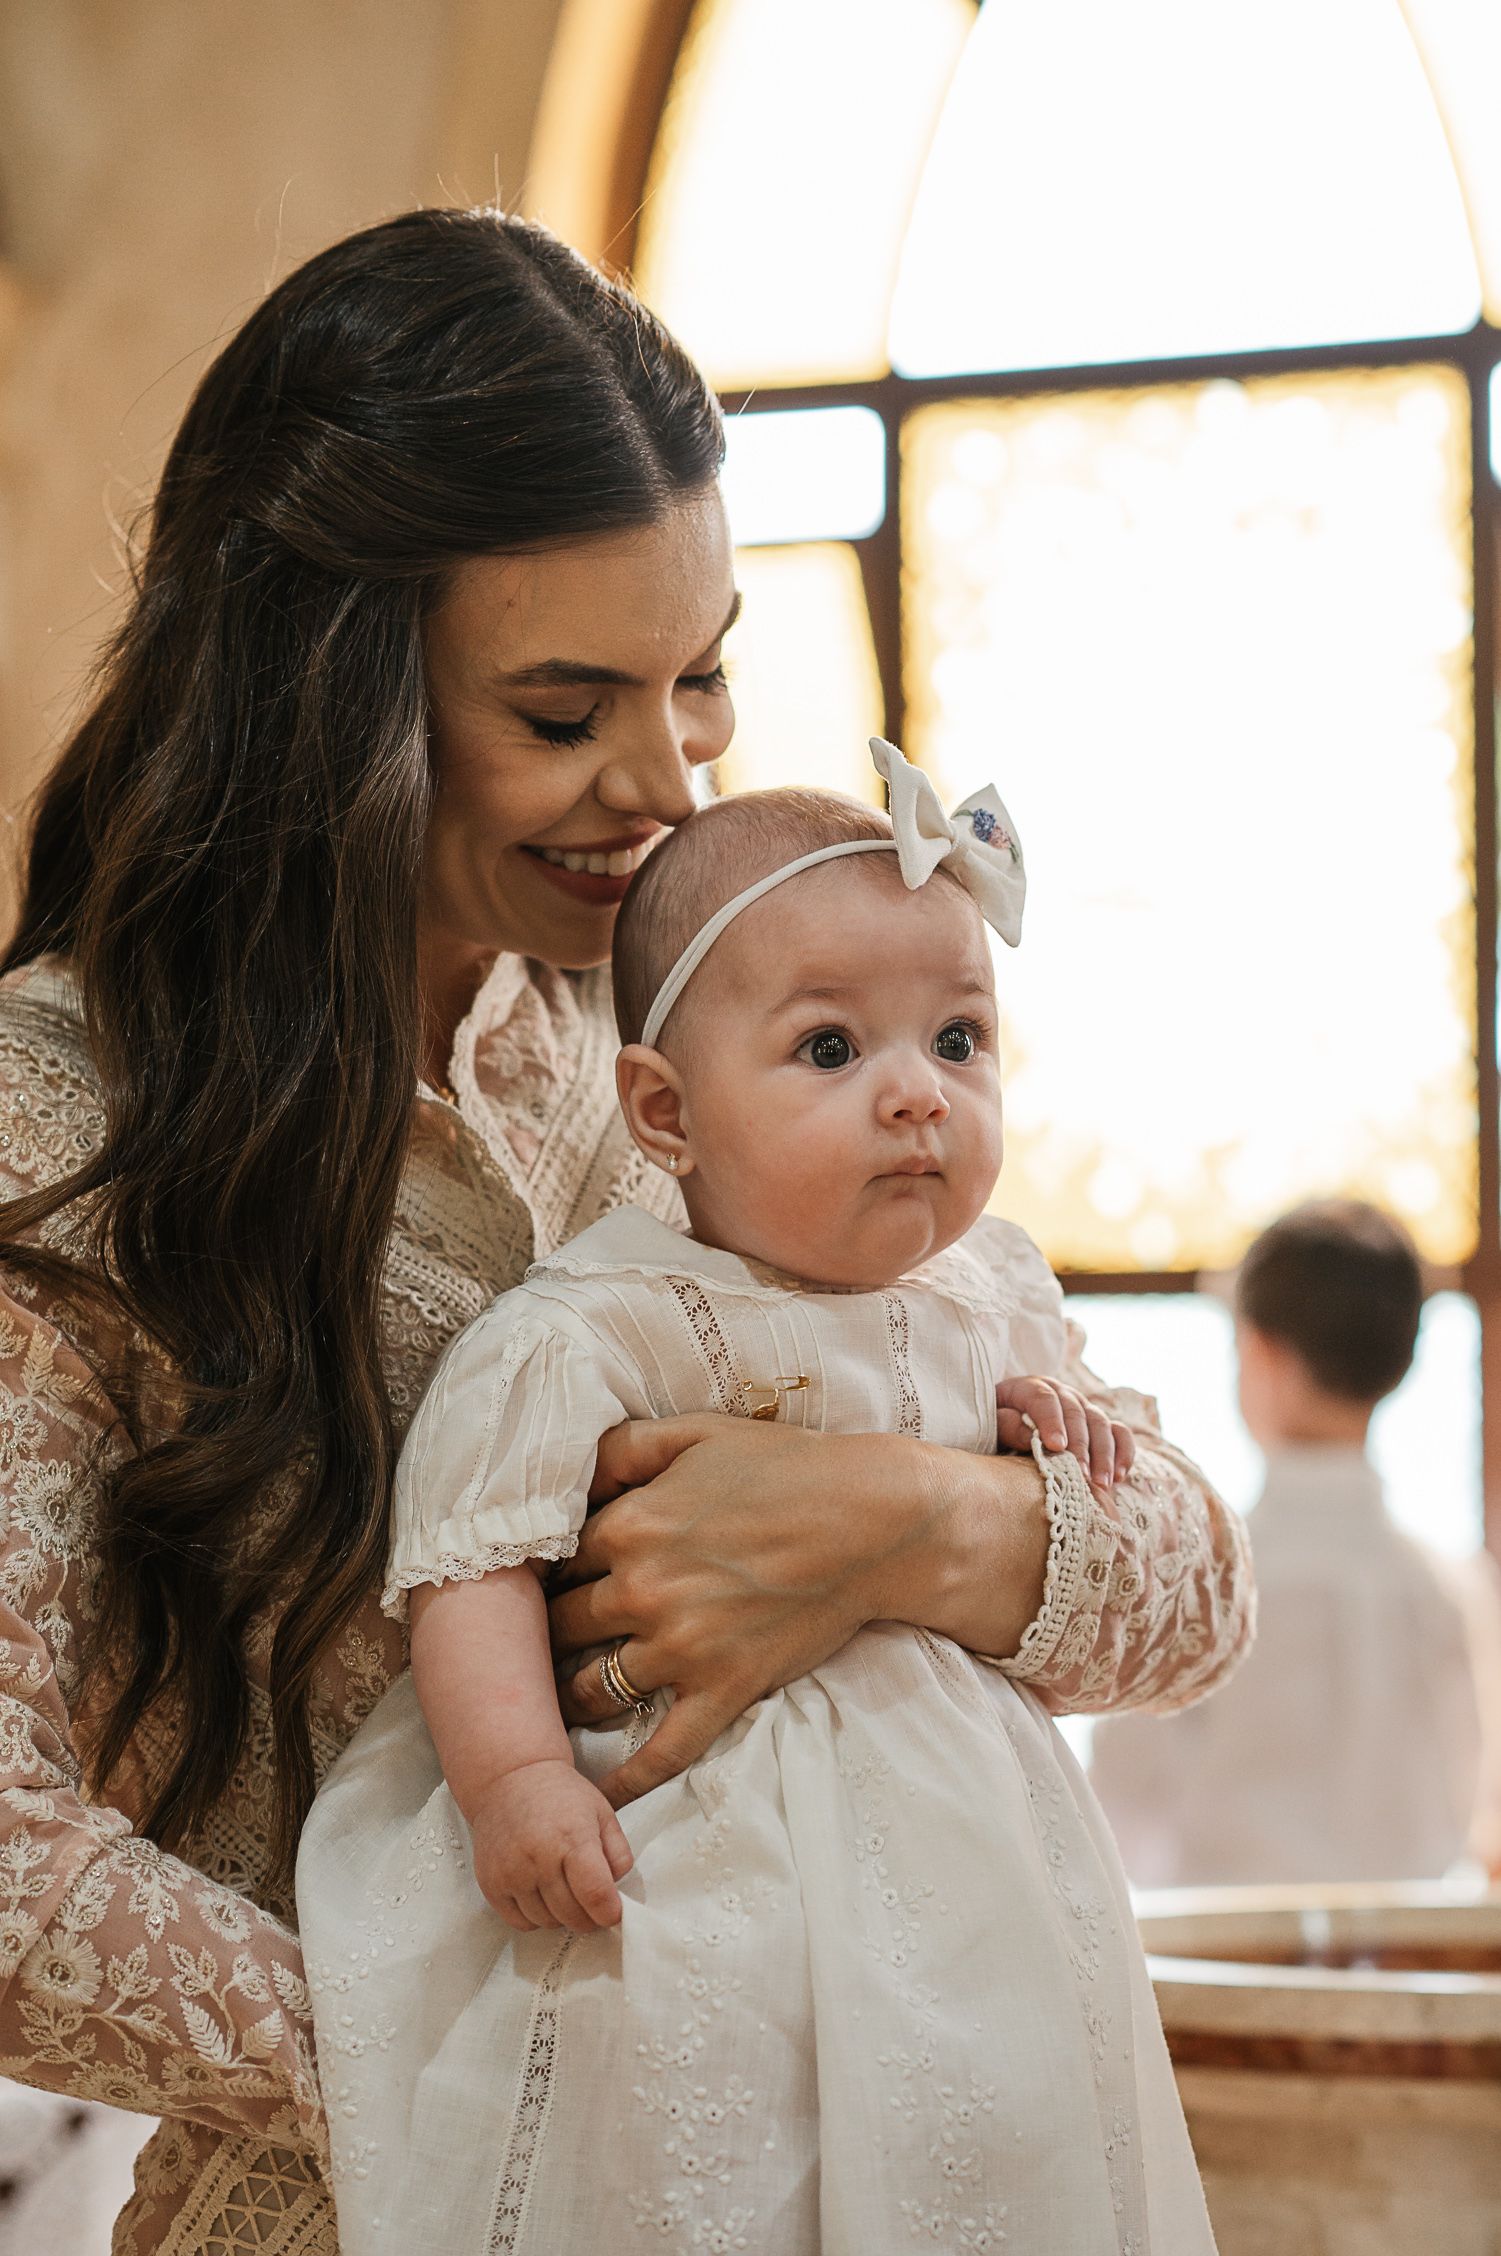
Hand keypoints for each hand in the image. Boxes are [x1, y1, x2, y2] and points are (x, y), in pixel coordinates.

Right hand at [468, 1757, 633, 1932]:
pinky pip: (521, 1923)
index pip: (595, 1894)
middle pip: (573, 1915)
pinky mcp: (490, 1884)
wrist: (510, 1779)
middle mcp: (539, 1857)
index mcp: (572, 1837)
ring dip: (562, 1917)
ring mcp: (511, 1872)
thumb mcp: (601, 1812)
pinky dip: (536, 1918)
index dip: (610, 1912)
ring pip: (548, 1923)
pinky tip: (541, 1895)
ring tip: (565, 1891)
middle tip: (592, 1903)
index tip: (613, 1911)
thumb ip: (618, 1853)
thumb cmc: (561, 1795)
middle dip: (590, 1917)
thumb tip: (617, 1892)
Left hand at [549, 1416, 944, 1808]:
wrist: (872, 1522)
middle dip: (541, 1639)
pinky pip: (662, 1751)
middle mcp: (642, 1591)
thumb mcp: (695, 1433)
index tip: (538, 1588)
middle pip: (558, 1630)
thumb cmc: (786, 1468)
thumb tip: (568, 1475)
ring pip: (590, 1691)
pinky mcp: (724, 1690)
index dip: (542, 1574)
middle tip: (529, 1652)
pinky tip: (597, 1799)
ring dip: (566, 1700)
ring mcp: (681, 1648)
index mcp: (629, 1526)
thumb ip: (620, 1449)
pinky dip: (626, 1781)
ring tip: (554, 1707)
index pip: (552, 1562)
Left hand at [994, 1376, 1134, 1489]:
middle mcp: (1062, 1393)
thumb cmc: (993, 1427)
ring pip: (1101, 1423)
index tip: (1056, 1447)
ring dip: (1104, 1455)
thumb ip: (1007, 1425)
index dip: (1051, 1421)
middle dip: (1081, 1446)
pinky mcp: (1099, 1425)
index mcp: (1031, 1387)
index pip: (1044, 1398)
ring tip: (1101, 1484)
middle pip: (1077, 1413)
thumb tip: (1031, 1435)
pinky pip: (1119, 1433)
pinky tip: (1121, 1476)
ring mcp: (1083, 1407)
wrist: (1004, 1428)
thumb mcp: (991, 1424)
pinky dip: (1123, 1452)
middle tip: (1081, 1475)